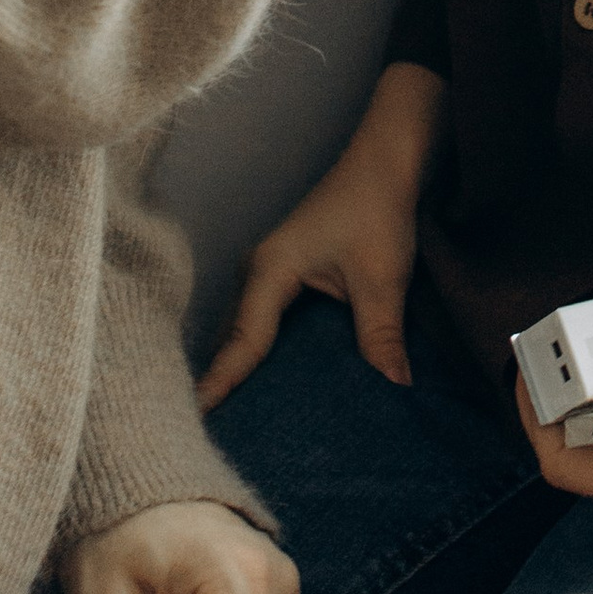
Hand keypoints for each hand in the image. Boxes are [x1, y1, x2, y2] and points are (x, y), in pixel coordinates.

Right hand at [195, 64, 447, 401]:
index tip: (196, 419)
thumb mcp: (382, 278)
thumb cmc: (378, 207)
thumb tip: (396, 390)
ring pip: (248, 329)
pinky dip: (262, 348)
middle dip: (225, 382)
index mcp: (270, 269)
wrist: (389, 157)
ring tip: (236, 420)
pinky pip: (264, 319)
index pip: (243, 340)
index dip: (223, 382)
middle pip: (235, 337)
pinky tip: (273, 379)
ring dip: (243, 365)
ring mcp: (270, 268)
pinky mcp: (287, 269)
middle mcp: (259, 270)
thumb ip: (381, 337)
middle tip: (209, 437)